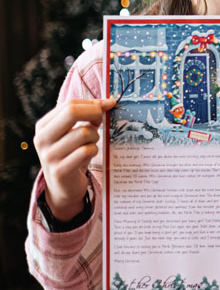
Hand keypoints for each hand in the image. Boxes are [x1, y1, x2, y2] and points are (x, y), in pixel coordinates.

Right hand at [33, 98, 115, 220]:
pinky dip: (94, 150)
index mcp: (43, 126)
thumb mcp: (75, 131)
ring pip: (83, 132)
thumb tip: (108, 103)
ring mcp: (48, 156)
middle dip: (94, 112)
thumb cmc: (72, 152)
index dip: (92, 103)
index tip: (108, 104)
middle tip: (102, 119)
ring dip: (94, 136)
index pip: (70, 104)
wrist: (63, 186)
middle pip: (72, 112)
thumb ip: (88, 115)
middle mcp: (41, 139)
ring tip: (91, 143)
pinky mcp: (59, 171)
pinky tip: (89, 154)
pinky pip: (86, 151)